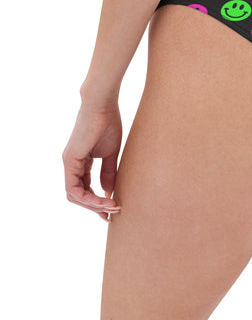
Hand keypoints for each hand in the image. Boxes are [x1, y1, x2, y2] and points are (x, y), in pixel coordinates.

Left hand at [62, 100, 122, 221]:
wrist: (102, 106)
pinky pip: (74, 188)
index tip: (114, 208)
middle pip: (78, 196)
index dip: (97, 201)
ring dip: (93, 205)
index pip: (84, 188)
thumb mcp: (111, 154)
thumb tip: (109, 192)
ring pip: (74, 196)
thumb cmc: (108, 124)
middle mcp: (72, 164)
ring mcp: (69, 163)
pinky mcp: (70, 160)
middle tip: (113, 213)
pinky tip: (104, 200)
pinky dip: (88, 198)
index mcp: (81, 162)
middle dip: (95, 207)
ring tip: (112, 207)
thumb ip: (108, 173)